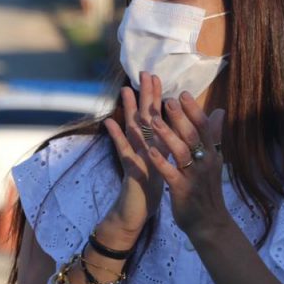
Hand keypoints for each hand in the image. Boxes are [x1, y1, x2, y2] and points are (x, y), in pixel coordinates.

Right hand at [101, 72, 164, 244]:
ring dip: (128, 110)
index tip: (158, 76)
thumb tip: (175, 128)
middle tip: (144, 73)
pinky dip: (116, 137)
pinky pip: (123, 151)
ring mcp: (134, 156)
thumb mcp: (161, 164)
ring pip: (132, 130)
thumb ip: (166, 144)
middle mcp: (142, 146)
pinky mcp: (130, 169)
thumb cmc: (149, 187)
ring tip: (125, 90)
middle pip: (143, 117)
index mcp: (154, 144)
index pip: (155, 116)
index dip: (157, 97)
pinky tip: (108, 122)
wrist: (135, 211)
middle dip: (145, 95)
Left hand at [146, 92, 227, 236]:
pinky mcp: (182, 189)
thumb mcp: (214, 161)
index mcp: (211, 154)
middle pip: (192, 135)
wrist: (209, 223)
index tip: (182, 93)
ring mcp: (193, 176)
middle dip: (180, 117)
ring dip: (167, 134)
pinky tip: (150, 150)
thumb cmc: (207, 189)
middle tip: (167, 100)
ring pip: (181, 151)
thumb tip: (220, 111)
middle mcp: (204, 162)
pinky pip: (170, 172)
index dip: (193, 110)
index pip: (204, 127)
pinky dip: (161, 160)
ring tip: (153, 120)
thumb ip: (214, 136)